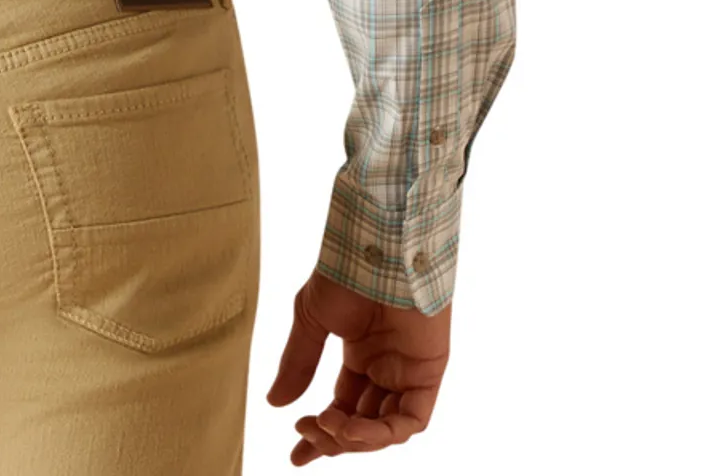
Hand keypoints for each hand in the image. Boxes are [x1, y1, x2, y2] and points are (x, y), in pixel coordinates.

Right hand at [265, 267, 450, 460]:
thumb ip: (298, 363)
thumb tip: (274, 403)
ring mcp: (408, 372)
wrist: (374, 249)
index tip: (296, 454)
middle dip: (333, 438)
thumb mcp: (311, 321)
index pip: (342, 407)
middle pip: (363, 424)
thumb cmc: (343, 274)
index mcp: (360, 355)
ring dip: (356, 437)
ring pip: (386, 428)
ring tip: (327, 426)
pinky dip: (383, 432)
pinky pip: (411, 420)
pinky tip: (352, 427)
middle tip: (305, 435)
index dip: (321, 434)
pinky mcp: (429, 373)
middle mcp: (386, 369)